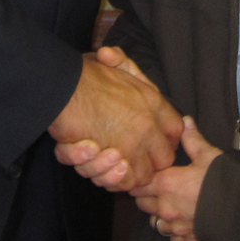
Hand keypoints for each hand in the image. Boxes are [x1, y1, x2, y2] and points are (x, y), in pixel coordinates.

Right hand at [50, 47, 182, 190]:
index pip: (177, 131)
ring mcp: (133, 144)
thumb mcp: (111, 62)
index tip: (152, 142)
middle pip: (165, 159)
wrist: (62, 87)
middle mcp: (148, 126)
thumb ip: (122, 62)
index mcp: (153, 102)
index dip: (165, 139)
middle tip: (128, 157)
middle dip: (149, 162)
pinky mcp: (114, 159)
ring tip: (109, 158)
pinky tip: (99, 161)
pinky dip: (111, 178)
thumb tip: (113, 58)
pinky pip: (122, 182)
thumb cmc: (84, 75)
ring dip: (125, 173)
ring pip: (142, 175)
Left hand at [130, 117, 221, 240]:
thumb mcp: (207, 155)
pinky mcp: (188, 239)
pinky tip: (182, 223)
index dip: (140, 179)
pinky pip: (172, 238)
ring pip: (155, 223)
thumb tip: (185, 120)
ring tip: (168, 207)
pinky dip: (174, 231)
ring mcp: (176, 226)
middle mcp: (166, 207)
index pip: (139, 184)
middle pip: (142, 204)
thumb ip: (192, 139)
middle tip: (155, 189)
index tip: (143, 175)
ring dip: (158, 215)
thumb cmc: (223, 180)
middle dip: (146, 196)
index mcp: (166, 184)